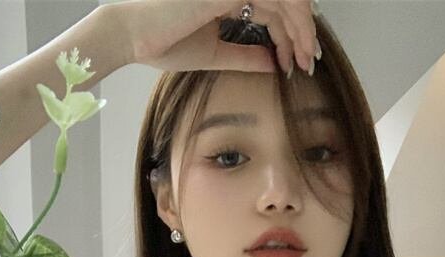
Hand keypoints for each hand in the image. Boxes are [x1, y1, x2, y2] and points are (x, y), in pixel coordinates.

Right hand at [115, 0, 318, 76]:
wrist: (133, 35)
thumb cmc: (163, 42)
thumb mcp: (214, 53)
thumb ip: (244, 56)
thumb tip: (273, 63)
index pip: (271, 8)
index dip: (289, 34)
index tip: (298, 62)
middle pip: (283, 1)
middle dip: (302, 31)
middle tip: (311, 60)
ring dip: (302, 27)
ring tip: (308, 57)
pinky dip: (292, 21)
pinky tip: (297, 44)